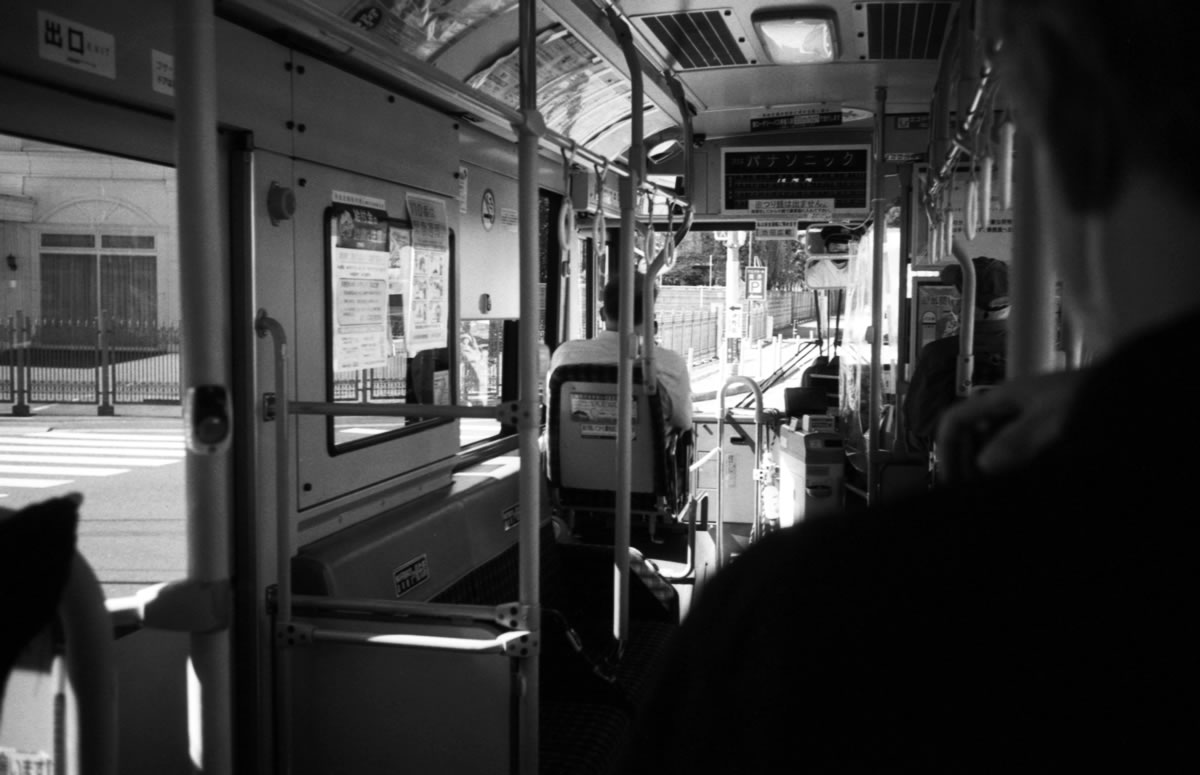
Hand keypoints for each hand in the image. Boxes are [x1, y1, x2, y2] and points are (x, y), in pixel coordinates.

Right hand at [935, 370, 1085, 484]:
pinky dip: (1012, 467)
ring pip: (994, 445)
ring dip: (990, 467)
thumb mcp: (1052, 421)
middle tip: (970, 490)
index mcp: (1006, 397)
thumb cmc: (1094, 397)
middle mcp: (1014, 407)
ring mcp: (1030, 419)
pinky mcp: (1047, 432)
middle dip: (966, 462)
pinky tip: (1018, 478)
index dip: (945, 448)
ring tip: (994, 487)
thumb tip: (985, 464)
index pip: (955, 419)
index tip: (949, 479)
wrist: (1133, 394)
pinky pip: (1017, 452)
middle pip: (972, 435)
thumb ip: (1016, 442)